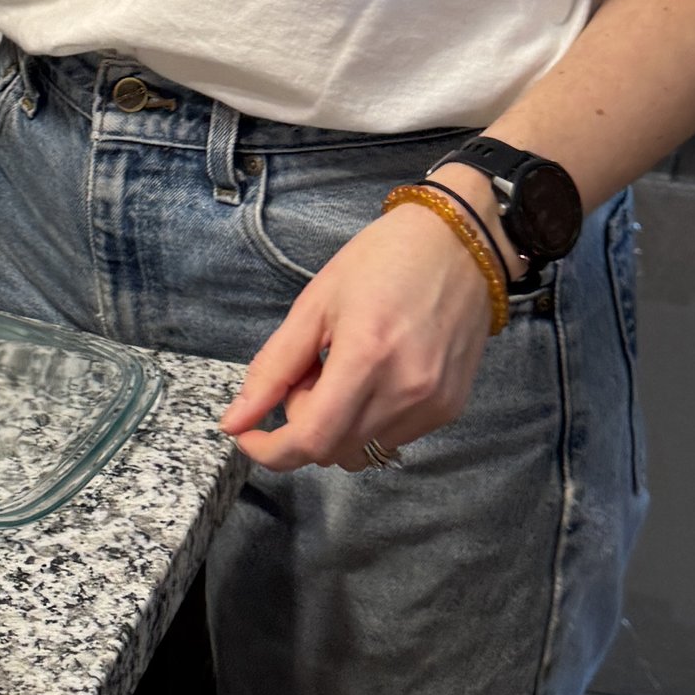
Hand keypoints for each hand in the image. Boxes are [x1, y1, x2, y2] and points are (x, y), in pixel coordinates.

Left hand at [219, 202, 497, 473]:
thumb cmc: (383, 260)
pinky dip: (369, 421)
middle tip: (308, 371)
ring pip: (362, 449)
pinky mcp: (450, 408)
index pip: (311, 440)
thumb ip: (272, 368)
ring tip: (343, 371)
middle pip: (333, 450)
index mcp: (366, 357)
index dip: (271, 451)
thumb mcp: (316, 304)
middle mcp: (405, 391)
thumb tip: (234, 422)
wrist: (460, 243)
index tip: (247, 436)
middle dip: (303, 423)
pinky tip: (374, 377)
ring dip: (337, 425)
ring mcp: (432, 404)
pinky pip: (393, 438)